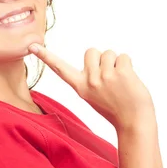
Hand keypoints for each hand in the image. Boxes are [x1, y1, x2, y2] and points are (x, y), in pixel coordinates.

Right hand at [28, 43, 154, 130]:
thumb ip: (91, 78)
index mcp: (80, 88)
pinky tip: (129, 81)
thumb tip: (99, 59)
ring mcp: (105, 76)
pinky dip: (128, 65)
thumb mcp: (95, 96)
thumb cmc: (116, 109)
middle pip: (91, 51)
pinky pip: (123, 56)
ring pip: (109, 53)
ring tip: (121, 82)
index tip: (32, 45)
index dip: (46, 56)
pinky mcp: (121, 73)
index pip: (60, 69)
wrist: (134, 122)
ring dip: (117, 63)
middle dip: (101, 59)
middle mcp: (89, 81)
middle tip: (110, 78)